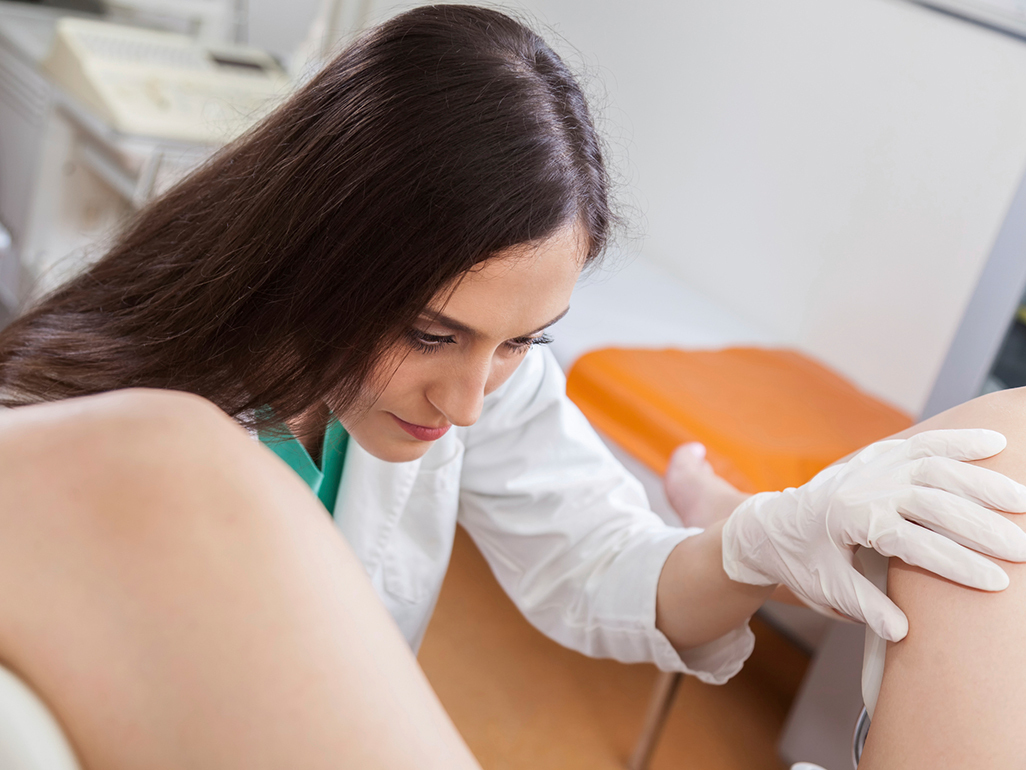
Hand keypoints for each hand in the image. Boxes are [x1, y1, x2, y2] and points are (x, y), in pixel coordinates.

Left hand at [721, 429, 1025, 641]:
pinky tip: (995, 440)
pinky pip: (923, 443)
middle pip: (932, 501)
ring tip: (1022, 500)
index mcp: (850, 521)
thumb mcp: (827, 589)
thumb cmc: (802, 562)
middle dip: (982, 525)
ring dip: (981, 481)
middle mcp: (864, 488)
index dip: (956, 562)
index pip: (912, 542)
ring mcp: (874, 467)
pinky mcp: (881, 456)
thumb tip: (901, 630)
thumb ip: (864, 606)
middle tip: (1024, 548)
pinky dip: (959, 440)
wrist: (772, 526)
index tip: (997, 582)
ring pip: (934, 466)